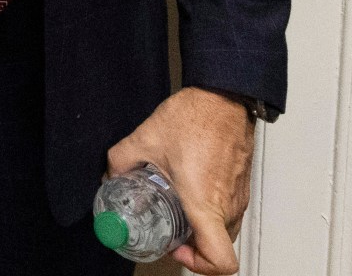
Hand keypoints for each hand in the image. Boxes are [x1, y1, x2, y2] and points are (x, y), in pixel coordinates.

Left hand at [107, 87, 255, 273]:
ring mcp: (238, 196)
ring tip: (178, 209)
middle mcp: (227, 205)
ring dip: (202, 230)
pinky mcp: (241, 185)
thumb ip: (120, 162)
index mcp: (205, 203)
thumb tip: (110, 176)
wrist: (223, 94)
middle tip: (169, 230)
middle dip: (192, 246)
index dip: (199, 265)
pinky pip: (229, 212)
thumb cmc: (195, 116)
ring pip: (225, 231)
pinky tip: (190, 190)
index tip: (176, 248)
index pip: (221, 261)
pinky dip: (211, 213)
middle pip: (218, 248)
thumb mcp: (144, 139)